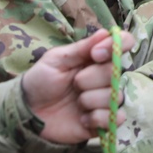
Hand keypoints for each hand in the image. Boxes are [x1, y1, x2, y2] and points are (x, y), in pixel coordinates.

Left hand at [22, 29, 136, 143]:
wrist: (27, 113)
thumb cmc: (41, 81)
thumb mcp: (56, 59)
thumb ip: (81, 48)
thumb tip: (105, 32)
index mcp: (98, 58)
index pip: (124, 43)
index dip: (117, 46)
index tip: (95, 54)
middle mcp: (107, 76)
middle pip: (116, 72)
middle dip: (90, 79)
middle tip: (74, 84)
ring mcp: (106, 98)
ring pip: (115, 96)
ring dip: (90, 100)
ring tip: (75, 103)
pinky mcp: (104, 120)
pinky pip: (114, 118)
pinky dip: (96, 118)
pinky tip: (81, 118)